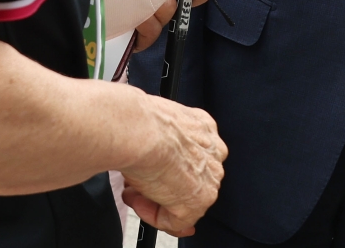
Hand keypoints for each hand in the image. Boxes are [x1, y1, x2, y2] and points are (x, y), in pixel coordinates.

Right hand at [119, 92, 226, 235]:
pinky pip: (174, 220)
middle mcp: (212, 154)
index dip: (167, 169)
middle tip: (134, 183)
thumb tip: (147, 153)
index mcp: (204, 129)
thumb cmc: (142, 123)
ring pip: (181, 200)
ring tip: (132, 190)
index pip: (192, 156)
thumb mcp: (154, 124)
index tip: (151, 172)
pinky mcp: (198, 202)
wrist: (141, 133)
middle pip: (186, 180)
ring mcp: (209, 179)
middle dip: (159, 184)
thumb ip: (159, 139)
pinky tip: (138, 199)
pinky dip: (152, 215)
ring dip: (153, 199)